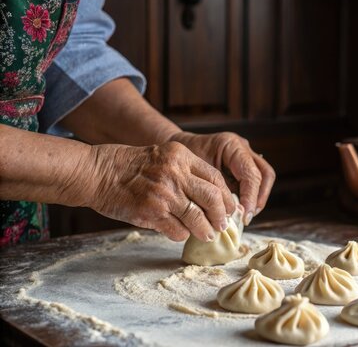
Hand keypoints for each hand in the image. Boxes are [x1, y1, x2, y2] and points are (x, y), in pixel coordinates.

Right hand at [87, 142, 235, 240]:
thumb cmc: (129, 166)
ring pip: (198, 218)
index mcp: (181, 156)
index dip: (226, 196)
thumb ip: (186, 171)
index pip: (215, 178)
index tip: (228, 207)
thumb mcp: (163, 156)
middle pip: (212, 198)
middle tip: (222, 224)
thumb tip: (211, 197)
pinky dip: (183, 234)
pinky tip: (180, 233)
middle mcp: (176, 173)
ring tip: (208, 234)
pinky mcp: (152, 212)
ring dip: (206, 230)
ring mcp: (164, 194)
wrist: (97, 172)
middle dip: (221, 215)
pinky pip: (178, 230)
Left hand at [169, 132, 275, 224]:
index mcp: (231, 145)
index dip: (250, 197)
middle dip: (258, 198)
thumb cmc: (181, 163)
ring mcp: (245, 156)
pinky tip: (241, 211)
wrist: (174, 155)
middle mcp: (242, 148)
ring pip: (265, 177)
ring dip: (258, 199)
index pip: (250, 173)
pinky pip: (256, 181)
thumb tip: (231, 212)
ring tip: (246, 216)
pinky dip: (251, 197)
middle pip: (265, 174)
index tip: (243, 215)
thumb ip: (214, 190)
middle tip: (247, 216)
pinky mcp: (243, 166)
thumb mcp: (195, 175)